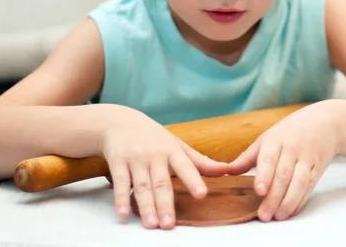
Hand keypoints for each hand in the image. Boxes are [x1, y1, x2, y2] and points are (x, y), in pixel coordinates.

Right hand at [99, 108, 229, 229]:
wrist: (120, 122)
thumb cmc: (154, 137)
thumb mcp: (177, 145)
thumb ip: (200, 161)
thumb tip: (227, 170)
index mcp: (172, 151)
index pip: (185, 166)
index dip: (193, 180)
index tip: (201, 194)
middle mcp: (154, 155)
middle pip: (161, 182)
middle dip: (165, 203)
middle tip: (169, 224)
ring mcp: (135, 159)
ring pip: (141, 186)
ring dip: (146, 206)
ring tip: (152, 224)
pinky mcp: (118, 163)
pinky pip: (119, 183)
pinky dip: (121, 199)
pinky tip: (123, 213)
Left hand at [227, 102, 338, 221]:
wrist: (324, 122)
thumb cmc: (289, 132)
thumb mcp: (267, 138)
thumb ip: (247, 157)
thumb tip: (227, 172)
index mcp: (276, 139)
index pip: (269, 158)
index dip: (264, 175)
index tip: (258, 191)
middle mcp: (292, 148)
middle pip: (283, 175)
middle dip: (273, 197)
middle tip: (263, 215)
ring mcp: (307, 158)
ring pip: (299, 182)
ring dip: (288, 202)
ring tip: (277, 216)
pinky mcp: (318, 168)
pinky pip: (310, 186)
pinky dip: (300, 200)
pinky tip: (291, 211)